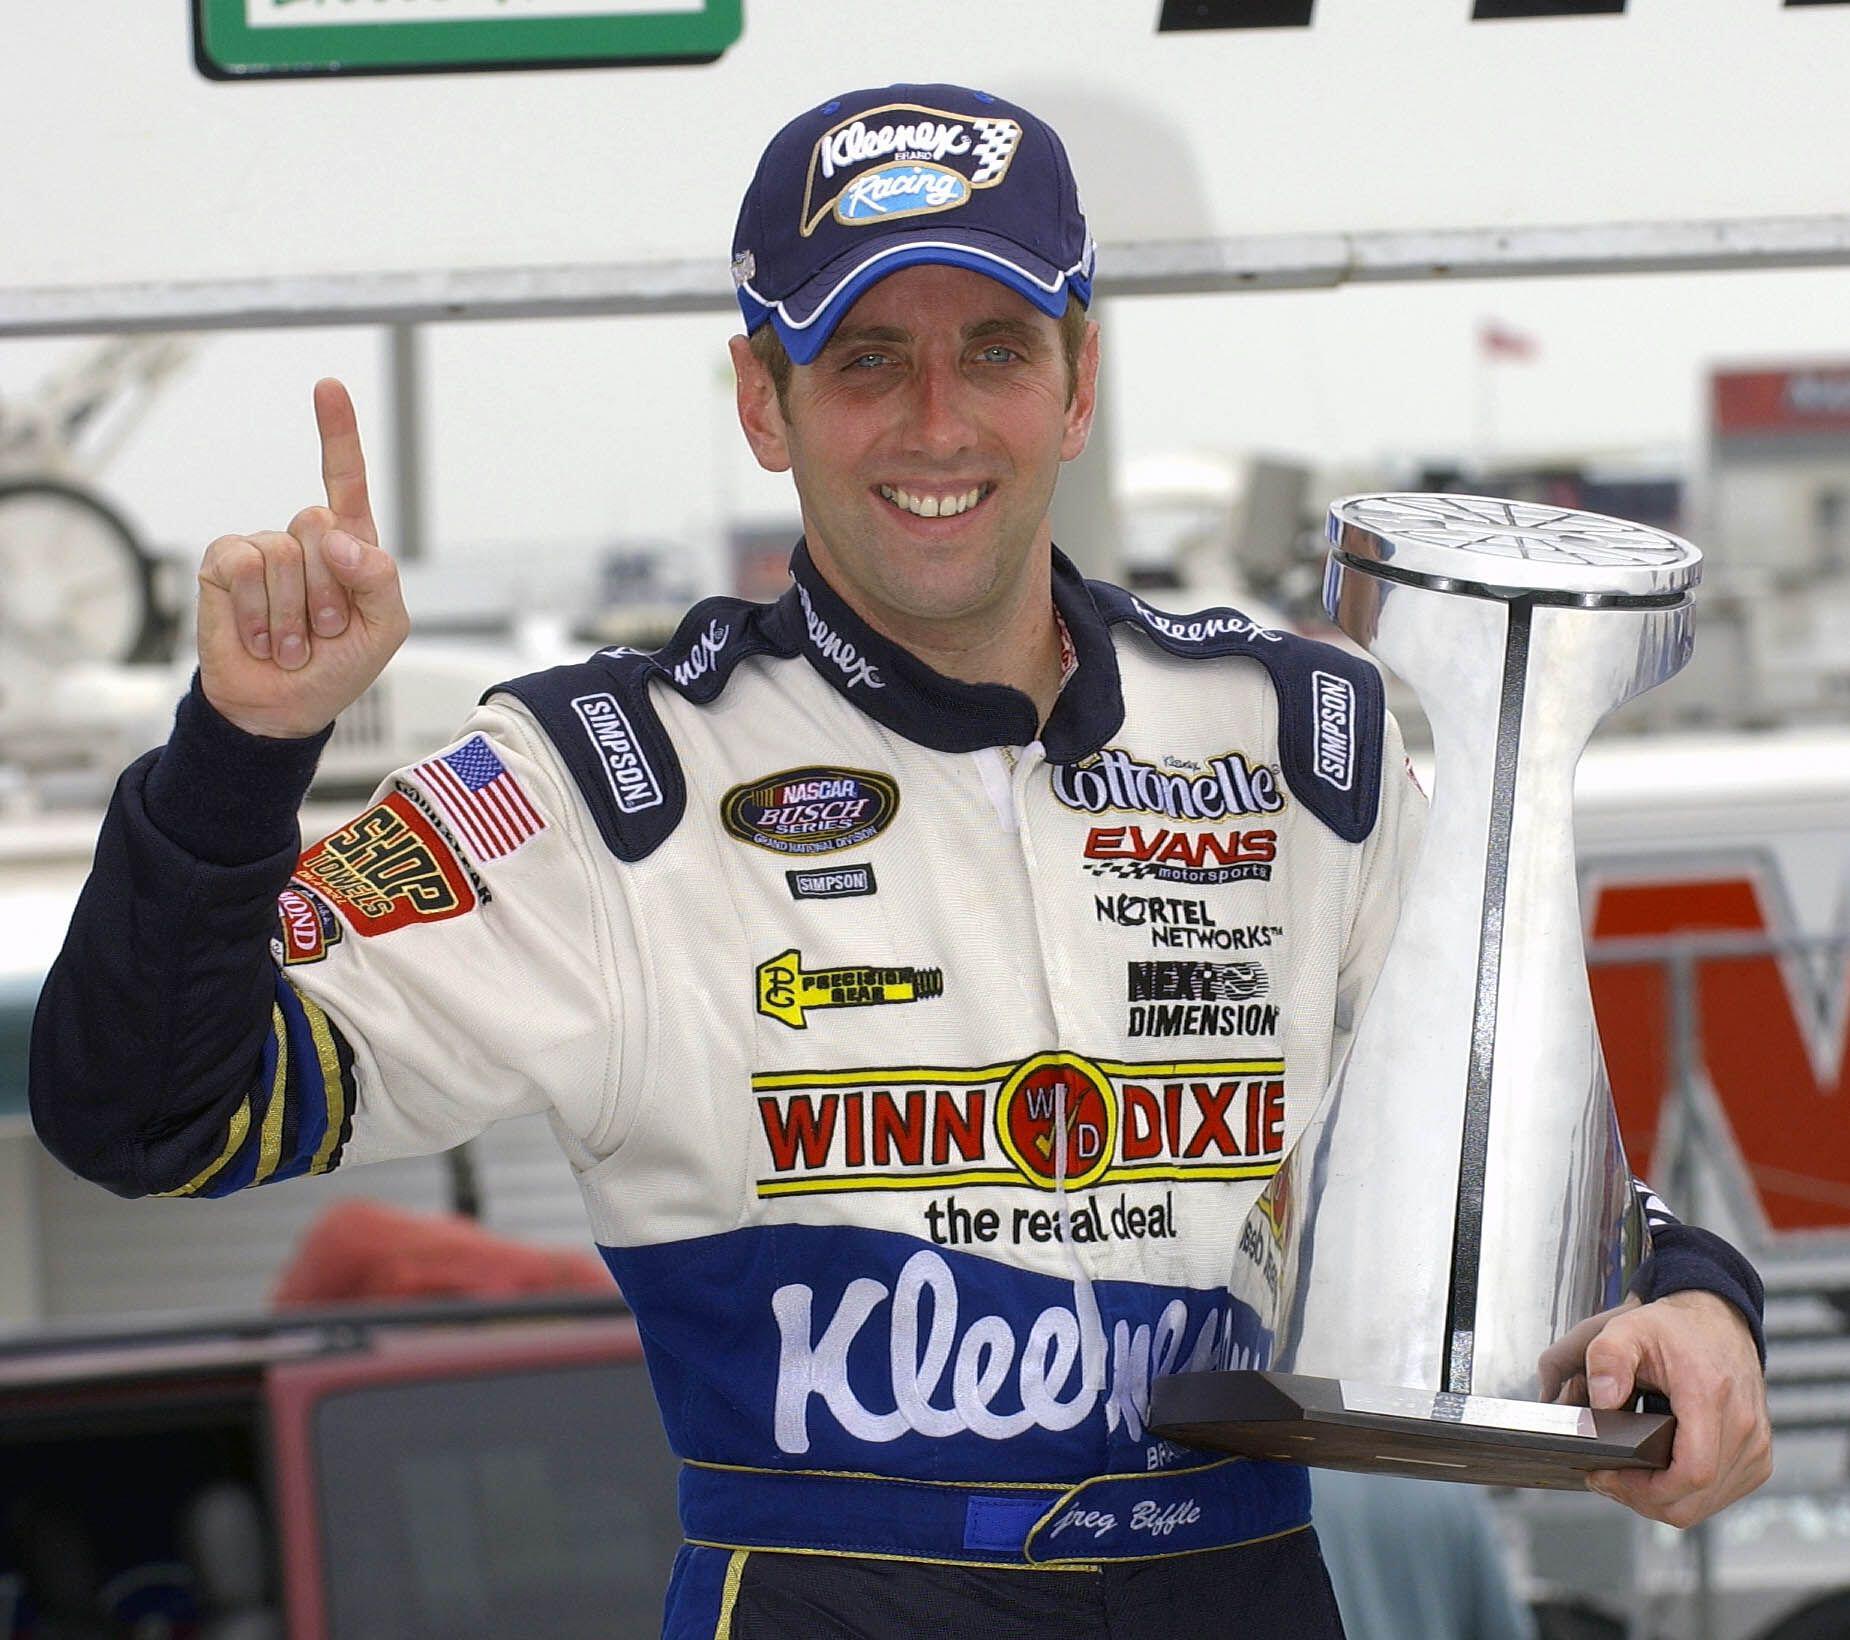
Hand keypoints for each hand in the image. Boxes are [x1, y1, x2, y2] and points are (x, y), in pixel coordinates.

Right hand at [196, 379, 409, 738]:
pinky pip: (244, 566)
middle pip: (318, 524)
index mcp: (351, 547)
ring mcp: (262, 549)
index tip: (328, 387)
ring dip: (295, 613)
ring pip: (283, 553)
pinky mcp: (223, 566)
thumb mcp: (384, 628)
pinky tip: (263, 637)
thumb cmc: (339, 666)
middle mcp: (305, 540)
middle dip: (328, 589)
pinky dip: (260, 613)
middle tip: (324, 629)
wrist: (286, 707)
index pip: (345, 480)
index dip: (337, 433)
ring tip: (295, 641)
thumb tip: (338, 540)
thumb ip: (378, 577)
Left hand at [1540, 1292, 1770, 1526]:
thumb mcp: (1627, 1328)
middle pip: (1695, 1498)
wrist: (1718, 1319)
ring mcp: (1756, 1444)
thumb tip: (1602, 1402)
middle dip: (1644, 1499)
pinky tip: (1658, 1475)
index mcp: (1710, 1396)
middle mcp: (1743, 1426)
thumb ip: (1606, 1358)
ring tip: (1626, 1477)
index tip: (1607, 1476)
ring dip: (1663, 1500)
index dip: (1645, 1489)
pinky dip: (1687, 1495)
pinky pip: (1721, 1494)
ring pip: (1707, 1503)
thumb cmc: (1674, 1328)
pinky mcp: (1759, 1454)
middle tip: (1606, 1480)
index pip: (1692, 1472)